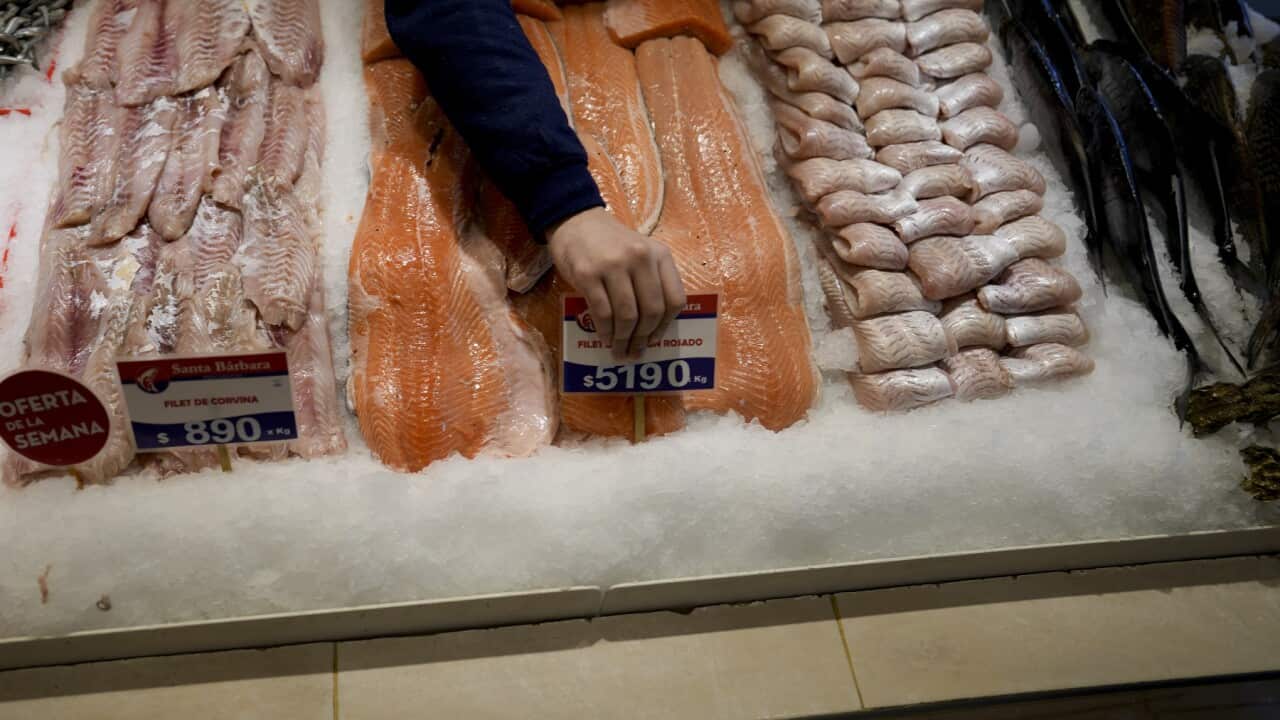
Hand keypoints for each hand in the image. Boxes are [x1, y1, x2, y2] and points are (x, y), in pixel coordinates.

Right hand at [547, 207, 686, 358]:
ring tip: (618, 351)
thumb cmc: (611, 243)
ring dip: (623, 339)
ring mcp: (614, 265)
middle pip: (651, 311)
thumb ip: (652, 281)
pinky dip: (605, 331)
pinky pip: (602, 313)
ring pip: (627, 315)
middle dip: (643, 339)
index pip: (675, 299)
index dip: (666, 326)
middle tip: (634, 353)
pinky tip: (605, 338)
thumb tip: (654, 329)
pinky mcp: (588, 274)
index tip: (655, 340)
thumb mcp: (641, 253)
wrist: (576, 221)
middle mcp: (640, 258)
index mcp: (660, 255)